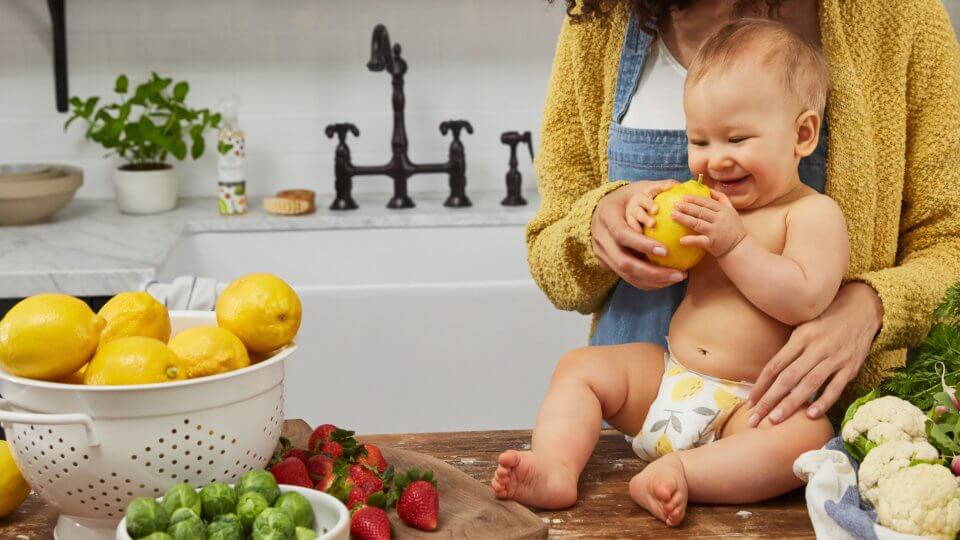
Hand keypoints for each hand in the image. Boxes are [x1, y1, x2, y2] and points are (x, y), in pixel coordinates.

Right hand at [592, 180, 687, 290]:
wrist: (597, 212)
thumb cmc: (622, 199)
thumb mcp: (633, 190)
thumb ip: (652, 189)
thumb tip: (678, 184)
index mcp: (606, 218)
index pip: (622, 235)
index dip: (642, 245)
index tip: (666, 250)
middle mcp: (601, 240)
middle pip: (624, 262)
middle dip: (653, 272)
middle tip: (679, 273)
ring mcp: (602, 254)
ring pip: (627, 274)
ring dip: (653, 280)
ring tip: (677, 277)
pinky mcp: (607, 264)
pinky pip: (628, 278)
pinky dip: (648, 282)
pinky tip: (666, 280)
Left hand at [672, 190, 746, 257]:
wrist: (740, 247)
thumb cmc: (733, 228)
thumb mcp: (731, 210)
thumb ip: (721, 199)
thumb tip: (708, 189)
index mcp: (723, 210)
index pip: (707, 202)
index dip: (695, 199)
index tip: (684, 196)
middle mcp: (719, 219)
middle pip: (701, 211)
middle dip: (687, 207)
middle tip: (675, 204)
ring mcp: (715, 231)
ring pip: (698, 223)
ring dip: (684, 219)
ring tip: (673, 215)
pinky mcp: (712, 243)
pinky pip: (700, 241)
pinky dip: (691, 240)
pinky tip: (681, 240)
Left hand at [747, 282, 883, 425]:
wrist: (862, 309)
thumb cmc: (827, 319)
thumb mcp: (804, 325)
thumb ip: (790, 347)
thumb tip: (769, 373)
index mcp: (800, 337)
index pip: (775, 365)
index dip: (760, 385)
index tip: (749, 401)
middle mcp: (816, 348)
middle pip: (788, 378)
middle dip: (769, 400)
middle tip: (755, 418)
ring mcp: (834, 359)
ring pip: (809, 385)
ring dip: (790, 404)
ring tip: (775, 420)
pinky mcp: (851, 368)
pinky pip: (835, 388)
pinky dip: (823, 402)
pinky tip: (810, 415)